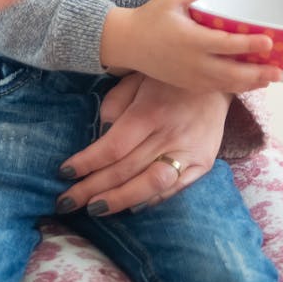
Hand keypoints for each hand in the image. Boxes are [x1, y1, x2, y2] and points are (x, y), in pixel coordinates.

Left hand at [55, 73, 229, 214]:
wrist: (218, 73)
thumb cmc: (168, 76)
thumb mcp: (135, 78)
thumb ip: (114, 105)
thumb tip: (101, 136)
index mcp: (150, 112)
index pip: (113, 147)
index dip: (86, 163)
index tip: (64, 173)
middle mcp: (170, 135)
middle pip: (126, 170)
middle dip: (92, 189)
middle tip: (66, 202)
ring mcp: (190, 152)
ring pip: (151, 186)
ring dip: (119, 201)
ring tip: (94, 208)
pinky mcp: (204, 163)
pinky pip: (175, 189)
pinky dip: (151, 200)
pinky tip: (130, 206)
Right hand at [100, 0, 281, 92]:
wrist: (127, 43)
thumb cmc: (150, 17)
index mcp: (192, 40)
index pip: (226, 44)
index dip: (249, 44)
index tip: (269, 42)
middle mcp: (194, 62)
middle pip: (231, 72)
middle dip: (256, 74)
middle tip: (279, 71)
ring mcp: (191, 76)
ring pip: (225, 84)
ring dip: (248, 84)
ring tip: (269, 80)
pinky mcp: (187, 84)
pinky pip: (214, 89)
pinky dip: (232, 87)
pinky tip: (246, 84)